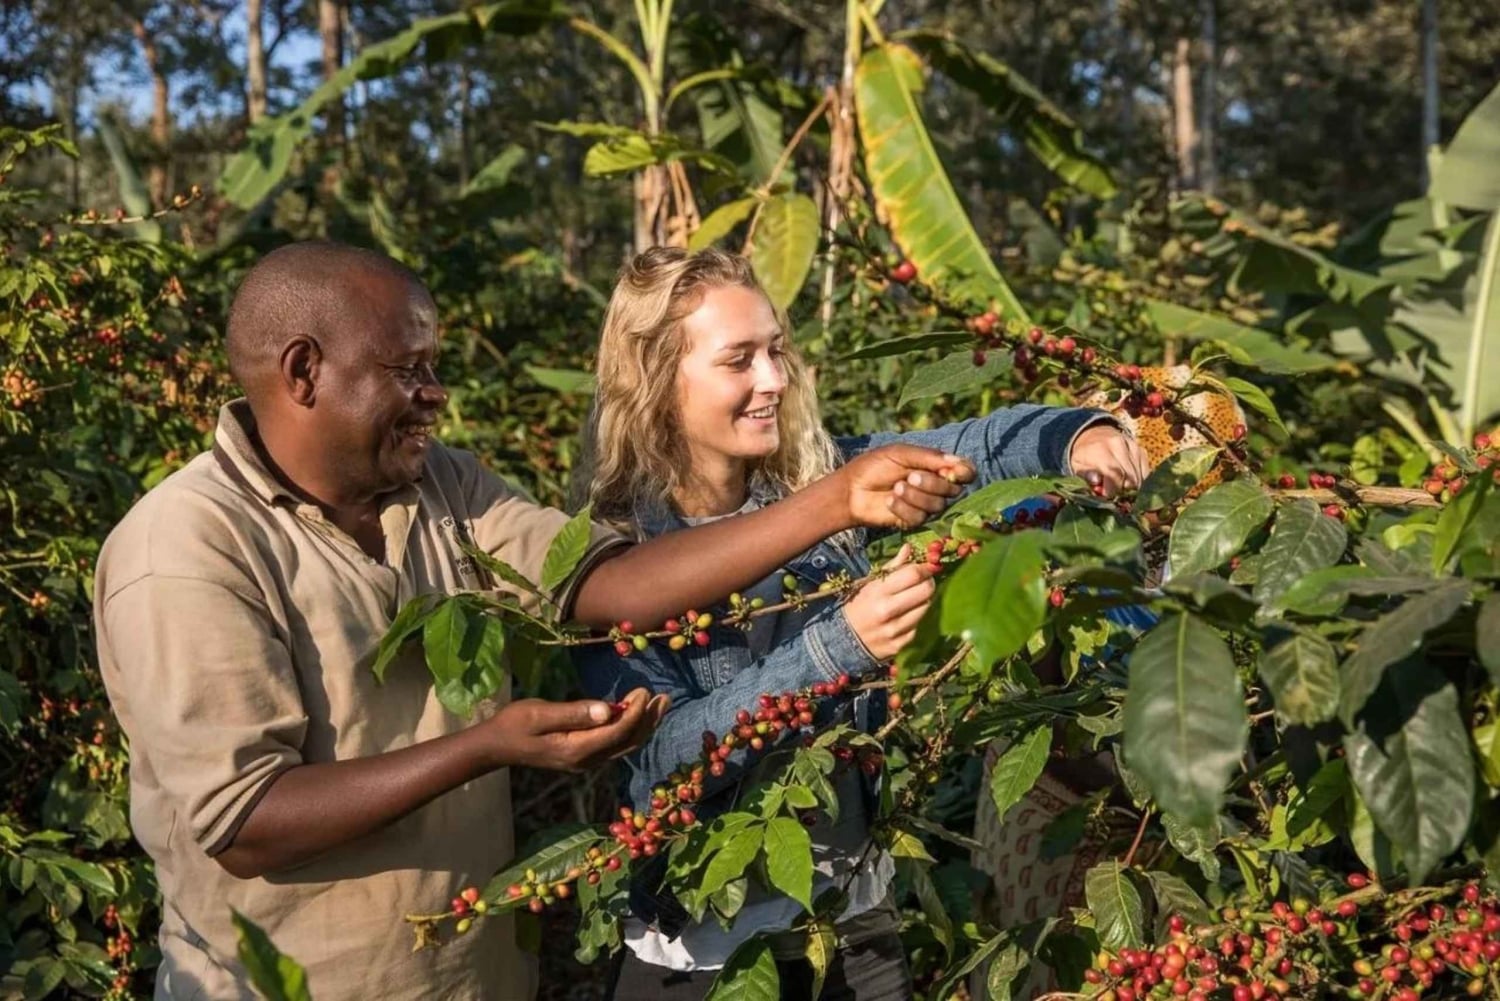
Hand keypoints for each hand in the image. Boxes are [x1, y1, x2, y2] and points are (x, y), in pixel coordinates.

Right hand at [479, 688, 668, 772]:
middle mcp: (586, 760)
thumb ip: (574, 712)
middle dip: (649, 720)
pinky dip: (629, 728)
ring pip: (624, 745)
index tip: (644, 691)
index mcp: (577, 750)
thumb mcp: (539, 714)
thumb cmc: (514, 725)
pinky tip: (635, 712)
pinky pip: (614, 744)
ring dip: (643, 725)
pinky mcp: (582, 756)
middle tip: (664, 698)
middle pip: (628, 742)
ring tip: (658, 704)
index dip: (636, 712)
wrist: (496, 746)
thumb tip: (608, 709)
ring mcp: (585, 761)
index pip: (618, 732)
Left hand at [840, 444, 974, 528]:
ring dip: (916, 496)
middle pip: (953, 490)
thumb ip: (929, 457)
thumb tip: (957, 463)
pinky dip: (904, 508)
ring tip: (896, 487)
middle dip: (933, 483)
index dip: (965, 473)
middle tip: (910, 476)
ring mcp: (925, 505)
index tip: (953, 472)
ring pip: (937, 505)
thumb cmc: (874, 466)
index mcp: (936, 467)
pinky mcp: (913, 521)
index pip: (965, 472)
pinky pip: (920, 517)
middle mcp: (936, 487)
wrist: (851, 489)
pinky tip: (889, 501)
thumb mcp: (900, 454)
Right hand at [843, 545, 936, 660]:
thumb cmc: (859, 604)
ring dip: (925, 601)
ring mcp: (895, 630)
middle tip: (924, 582)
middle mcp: (887, 610)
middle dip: (929, 583)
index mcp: (878, 591)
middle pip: (926, 591)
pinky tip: (909, 616)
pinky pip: (920, 627)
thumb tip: (909, 548)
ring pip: (927, 608)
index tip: (927, 567)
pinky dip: (918, 619)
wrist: (843, 639)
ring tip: (915, 599)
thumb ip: (892, 567)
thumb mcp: (869, 583)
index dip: (925, 568)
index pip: (914, 574)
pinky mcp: (900, 644)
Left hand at [1069, 424, 1149, 496]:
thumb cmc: (1084, 455)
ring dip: (1131, 489)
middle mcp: (1119, 445)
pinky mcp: (1141, 450)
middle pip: (1129, 478)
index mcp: (1100, 449)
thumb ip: (1085, 475)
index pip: (1114, 475)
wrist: (1094, 435)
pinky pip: (1145, 472)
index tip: (1106, 496)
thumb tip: (1097, 481)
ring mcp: (1132, 446)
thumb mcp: (1076, 465)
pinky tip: (1127, 483)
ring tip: (1119, 490)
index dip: (1112, 491)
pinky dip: (1138, 481)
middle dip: (1122, 492)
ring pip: (1139, 477)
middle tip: (1114, 496)